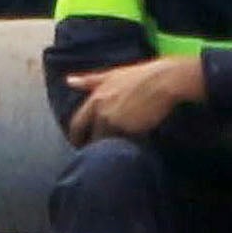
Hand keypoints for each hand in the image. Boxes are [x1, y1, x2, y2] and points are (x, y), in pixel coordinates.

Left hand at [69, 47, 209, 142]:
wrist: (162, 82)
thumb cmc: (138, 76)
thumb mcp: (110, 75)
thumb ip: (89, 81)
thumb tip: (69, 81)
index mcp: (95, 100)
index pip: (77, 124)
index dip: (76, 137)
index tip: (79, 145)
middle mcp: (102, 113)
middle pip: (91, 138)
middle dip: (91, 148)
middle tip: (95, 156)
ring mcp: (116, 123)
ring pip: (106, 144)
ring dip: (108, 150)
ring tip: (113, 156)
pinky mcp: (132, 131)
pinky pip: (124, 146)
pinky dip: (124, 149)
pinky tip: (128, 152)